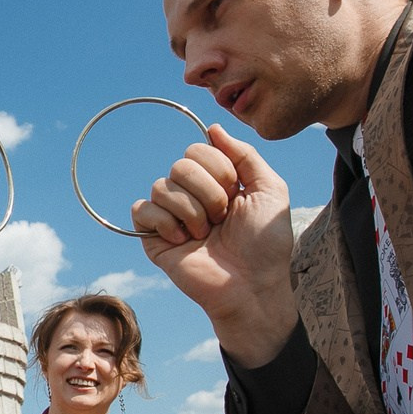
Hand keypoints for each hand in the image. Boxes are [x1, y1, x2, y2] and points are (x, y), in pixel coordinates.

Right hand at [130, 123, 299, 367]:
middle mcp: (192, 195)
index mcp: (217, 182)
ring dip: (191, 212)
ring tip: (205, 235)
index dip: (218, 169)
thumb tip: (212, 127)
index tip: (235, 195)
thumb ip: (245, 154)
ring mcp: (171, 216)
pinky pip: (142, 209)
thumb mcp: (270, 189)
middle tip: (221, 219)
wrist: (251, 286)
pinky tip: (183, 240)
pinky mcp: (153, 238)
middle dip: (207, 192)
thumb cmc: (266, 244)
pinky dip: (165, 223)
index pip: (198, 150)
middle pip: (179, 165)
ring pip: (162, 186)